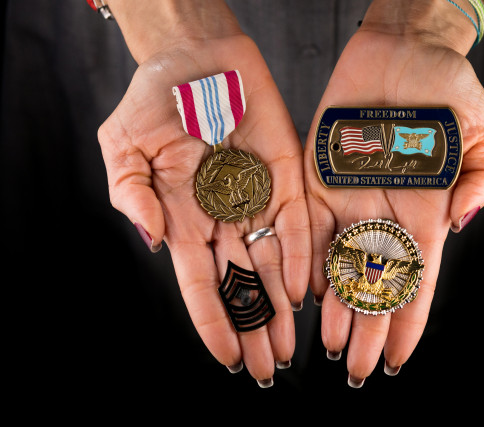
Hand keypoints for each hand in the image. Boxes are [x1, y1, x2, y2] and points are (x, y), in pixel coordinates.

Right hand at [98, 0, 309, 385]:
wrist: (195, 56)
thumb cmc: (154, 100)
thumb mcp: (124, 149)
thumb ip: (132, 197)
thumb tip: (151, 243)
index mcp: (185, 220)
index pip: (201, 285)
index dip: (214, 323)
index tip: (228, 360)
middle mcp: (224, 218)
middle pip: (243, 286)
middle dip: (255, 329)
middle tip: (267, 370)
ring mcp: (258, 200)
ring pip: (273, 265)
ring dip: (282, 308)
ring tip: (291, 348)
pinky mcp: (288, 175)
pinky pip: (297, 222)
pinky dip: (301, 256)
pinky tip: (305, 292)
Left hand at [304, 0, 483, 385]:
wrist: (404, 48)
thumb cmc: (449, 86)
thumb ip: (482, 182)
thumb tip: (459, 226)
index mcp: (426, 207)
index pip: (418, 278)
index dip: (409, 321)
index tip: (399, 358)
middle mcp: (386, 210)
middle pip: (377, 281)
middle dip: (369, 326)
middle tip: (357, 369)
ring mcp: (351, 196)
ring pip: (341, 262)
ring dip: (337, 305)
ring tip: (331, 344)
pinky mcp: (319, 176)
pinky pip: (310, 225)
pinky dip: (307, 259)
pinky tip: (306, 294)